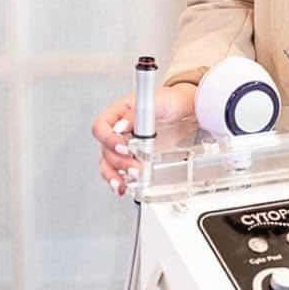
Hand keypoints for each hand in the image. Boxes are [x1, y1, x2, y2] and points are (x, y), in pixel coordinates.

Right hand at [91, 82, 197, 196]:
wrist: (187, 112)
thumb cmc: (171, 102)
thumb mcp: (157, 102)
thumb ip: (137, 113)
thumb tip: (120, 126)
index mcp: (119, 113)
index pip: (101, 127)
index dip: (108, 139)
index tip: (124, 148)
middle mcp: (118, 131)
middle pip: (105, 149)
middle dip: (118, 162)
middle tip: (135, 167)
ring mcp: (125, 146)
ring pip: (109, 163)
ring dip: (114, 175)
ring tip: (124, 184)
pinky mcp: (134, 158)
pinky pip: (120, 172)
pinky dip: (120, 181)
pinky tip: (124, 187)